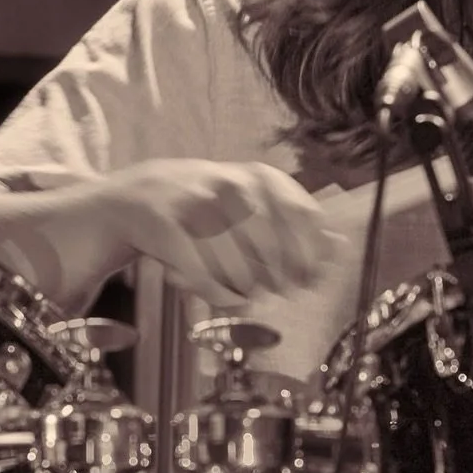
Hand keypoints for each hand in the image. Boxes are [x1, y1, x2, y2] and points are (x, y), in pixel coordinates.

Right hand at [110, 159, 335, 306]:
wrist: (132, 196)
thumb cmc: (205, 205)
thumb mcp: (252, 201)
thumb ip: (295, 221)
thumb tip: (340, 244)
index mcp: (258, 176)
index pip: (300, 215)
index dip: (311, 255)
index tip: (314, 280)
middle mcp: (229, 184)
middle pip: (271, 247)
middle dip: (282, 277)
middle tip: (284, 292)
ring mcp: (194, 203)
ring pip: (237, 267)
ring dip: (248, 288)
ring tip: (249, 291)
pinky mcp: (164, 226)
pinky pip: (203, 276)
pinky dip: (217, 294)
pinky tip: (226, 296)